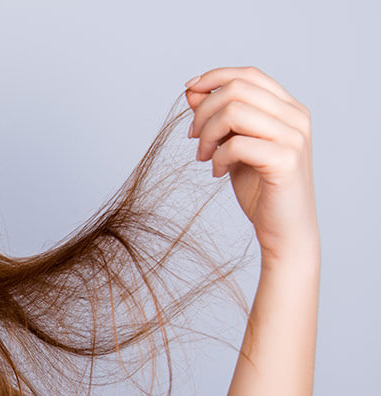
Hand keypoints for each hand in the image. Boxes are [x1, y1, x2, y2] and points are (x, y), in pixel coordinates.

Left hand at [185, 67, 317, 264]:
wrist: (284, 230)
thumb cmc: (260, 189)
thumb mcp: (234, 146)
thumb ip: (219, 118)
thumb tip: (192, 91)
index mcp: (288, 108)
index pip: (249, 75)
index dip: (214, 77)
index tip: (189, 91)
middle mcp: (296, 117)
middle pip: (237, 89)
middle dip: (204, 111)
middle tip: (193, 137)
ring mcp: (294, 138)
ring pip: (234, 111)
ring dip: (207, 134)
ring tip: (203, 157)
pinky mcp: (286, 161)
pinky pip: (237, 144)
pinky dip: (218, 157)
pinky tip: (217, 173)